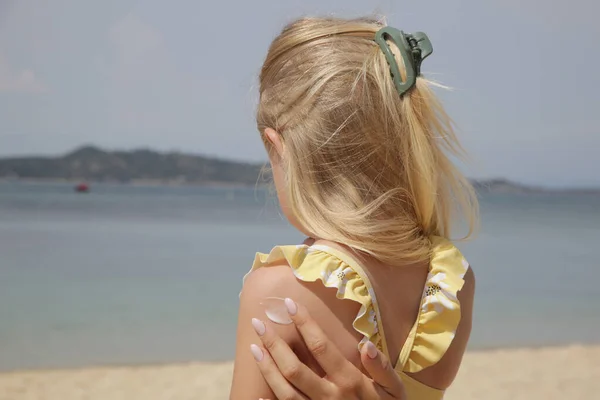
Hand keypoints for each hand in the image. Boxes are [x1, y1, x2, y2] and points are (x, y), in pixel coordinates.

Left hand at [250, 298, 405, 399]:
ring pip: (285, 392)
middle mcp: (329, 396)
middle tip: (258, 324)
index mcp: (349, 381)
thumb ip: (381, 368)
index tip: (289, 304)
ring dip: (267, 369)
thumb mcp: (394, 391)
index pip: (320, 346)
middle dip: (274, 344)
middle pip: (294, 368)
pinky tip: (256, 394)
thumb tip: (365, 344)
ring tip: (254, 348)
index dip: (304, 323)